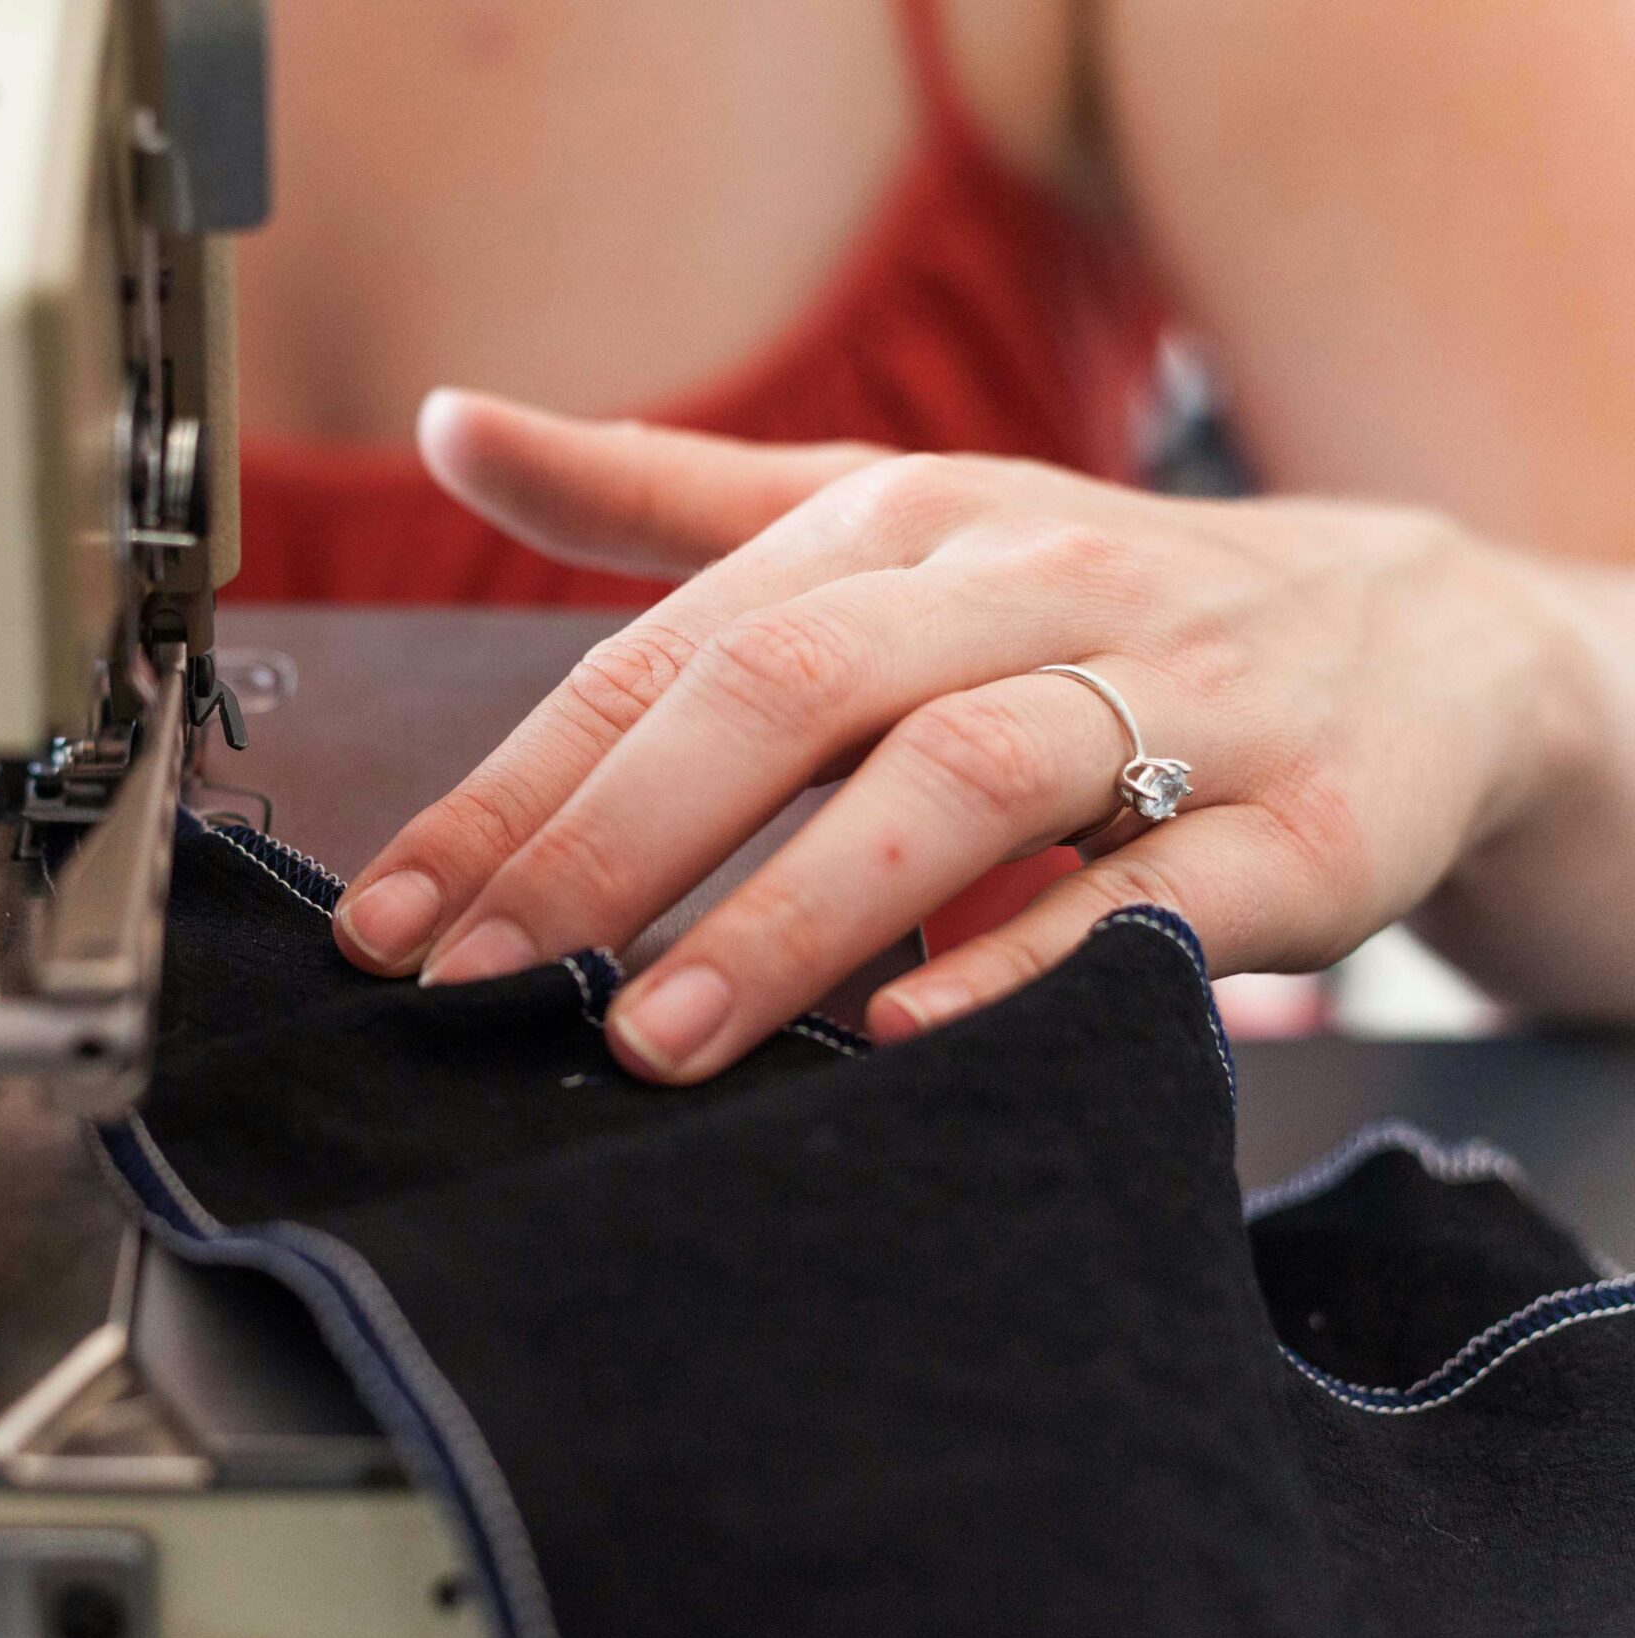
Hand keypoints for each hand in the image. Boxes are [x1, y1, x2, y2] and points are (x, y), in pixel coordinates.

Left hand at [330, 389, 1589, 1081]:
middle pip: (791, 693)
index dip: (515, 790)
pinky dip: (1033, 959)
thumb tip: (451, 427)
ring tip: (660, 1036)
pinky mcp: (1307, 823)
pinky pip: (1162, 895)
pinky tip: (913, 1036)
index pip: (667, 656)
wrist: (1422, 632)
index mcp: (897, 522)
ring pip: (963, 779)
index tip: (390, 920)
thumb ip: (666, 497)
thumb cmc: (1091, 598)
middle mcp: (1021, 586)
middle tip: (485, 987)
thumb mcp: (885, 518)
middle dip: (616, 845)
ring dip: (795, 913)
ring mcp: (1176, 697)